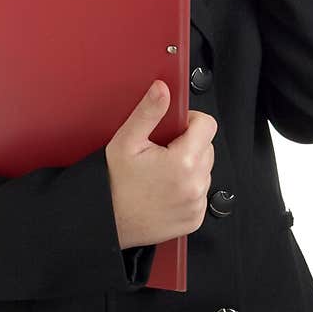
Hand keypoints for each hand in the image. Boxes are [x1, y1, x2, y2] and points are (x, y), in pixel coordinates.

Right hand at [105, 80, 216, 249]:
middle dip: (189, 144)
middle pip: (207, 147)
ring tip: (161, 172)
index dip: (191, 120)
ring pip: (204, 170)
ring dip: (189, 166)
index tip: (175, 127)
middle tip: (162, 151)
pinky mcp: (194, 219)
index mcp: (183, 162)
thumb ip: (149, 112)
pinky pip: (200, 194)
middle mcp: (195, 185)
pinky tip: (165, 189)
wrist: (105, 222)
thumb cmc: (113, 183)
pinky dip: (187, 188)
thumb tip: (162, 89)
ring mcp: (195, 205)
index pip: (207, 125)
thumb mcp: (126, 141)